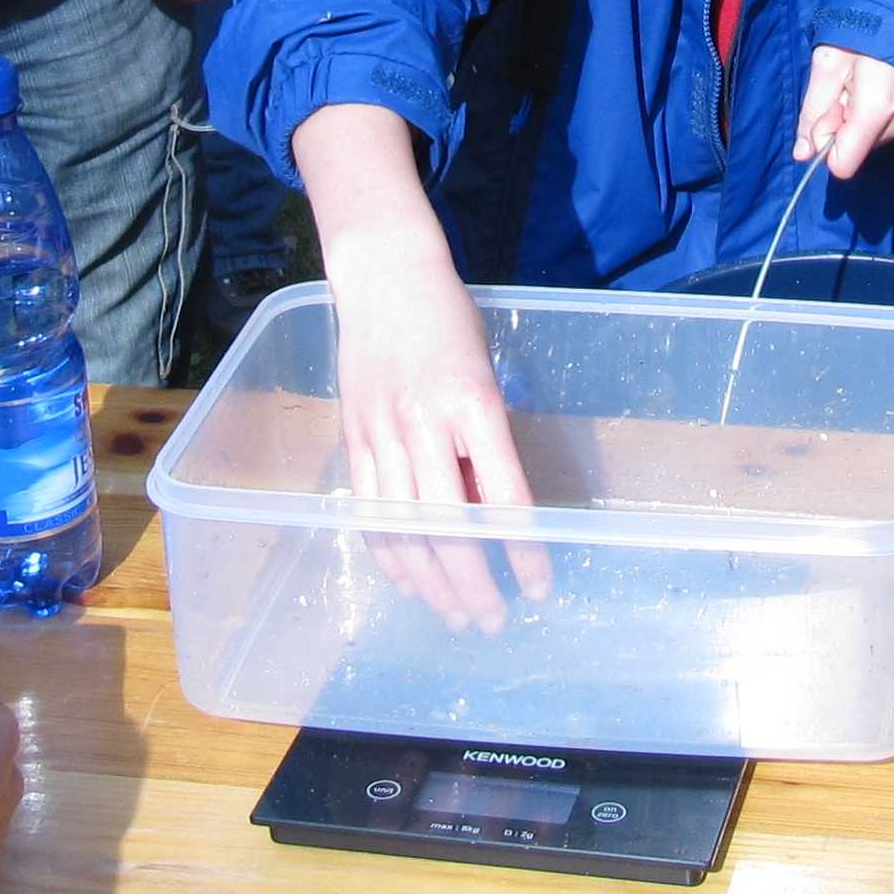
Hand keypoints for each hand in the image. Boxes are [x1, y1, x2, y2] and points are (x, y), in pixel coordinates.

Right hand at [327, 229, 549, 634]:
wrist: (385, 274)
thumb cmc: (450, 320)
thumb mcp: (486, 375)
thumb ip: (486, 444)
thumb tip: (495, 516)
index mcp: (473, 404)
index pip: (504, 499)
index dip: (524, 552)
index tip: (540, 587)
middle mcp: (424, 423)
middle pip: (449, 528)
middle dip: (475, 586)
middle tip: (495, 620)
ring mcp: (381, 433)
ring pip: (405, 530)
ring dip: (432, 583)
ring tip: (456, 615)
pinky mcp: (353, 437)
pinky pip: (369, 510)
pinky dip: (388, 554)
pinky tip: (408, 582)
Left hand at [796, 46, 893, 180]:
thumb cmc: (863, 30)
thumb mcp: (827, 64)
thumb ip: (813, 111)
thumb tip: (802, 153)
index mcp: (877, 107)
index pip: (843, 164)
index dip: (827, 141)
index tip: (832, 106)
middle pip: (857, 148)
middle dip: (845, 122)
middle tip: (849, 84)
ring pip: (871, 138)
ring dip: (861, 116)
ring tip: (867, 80)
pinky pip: (889, 128)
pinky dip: (879, 113)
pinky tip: (882, 85)